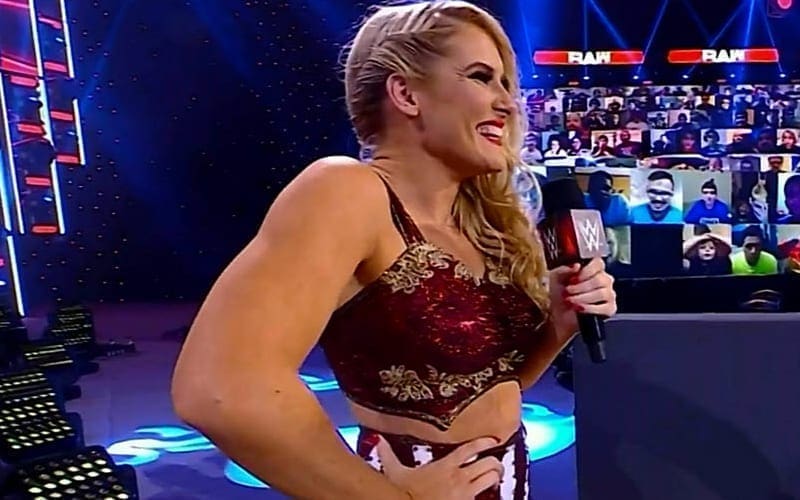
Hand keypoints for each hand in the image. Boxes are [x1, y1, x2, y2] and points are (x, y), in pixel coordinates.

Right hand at [376, 436, 502, 499]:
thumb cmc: (404, 494)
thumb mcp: (394, 473)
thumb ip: (388, 455)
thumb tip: (378, 439)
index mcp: (445, 466)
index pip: (471, 448)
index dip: (485, 442)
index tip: (493, 440)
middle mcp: (459, 478)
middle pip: (488, 463)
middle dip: (495, 463)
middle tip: (495, 464)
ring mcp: (465, 494)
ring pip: (491, 480)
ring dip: (494, 478)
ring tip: (494, 478)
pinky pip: (485, 499)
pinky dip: (488, 496)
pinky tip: (486, 496)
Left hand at [549, 258, 616, 342]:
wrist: (558, 313)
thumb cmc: (559, 293)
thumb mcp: (556, 277)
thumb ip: (565, 269)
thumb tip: (576, 266)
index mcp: (593, 269)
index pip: (598, 263)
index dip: (586, 271)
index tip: (574, 278)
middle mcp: (604, 280)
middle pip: (600, 280)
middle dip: (581, 287)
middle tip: (568, 291)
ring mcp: (608, 294)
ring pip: (602, 293)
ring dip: (583, 297)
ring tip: (570, 300)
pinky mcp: (610, 309)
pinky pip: (605, 307)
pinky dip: (590, 308)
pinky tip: (579, 308)